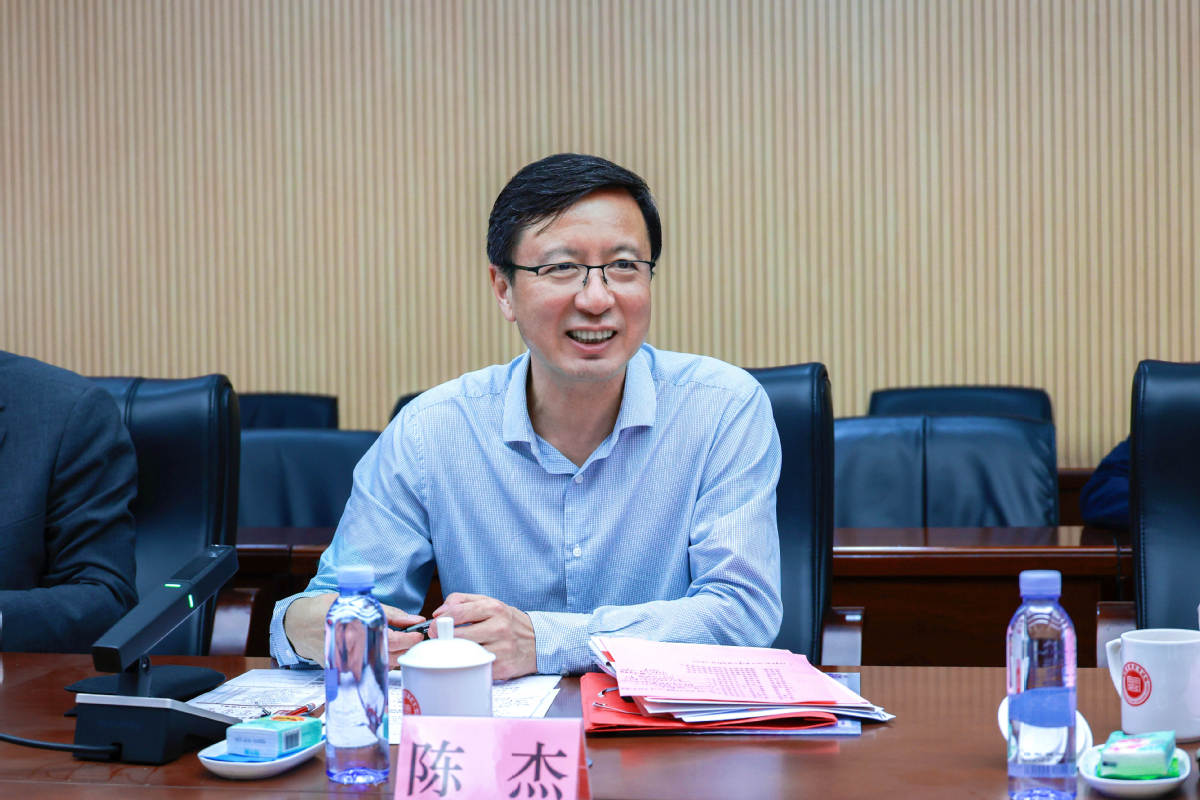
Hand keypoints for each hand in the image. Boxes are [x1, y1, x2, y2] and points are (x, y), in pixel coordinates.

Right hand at [283, 594, 424, 666]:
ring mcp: (349, 664)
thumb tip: (414, 619)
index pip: (393, 641)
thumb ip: (389, 613)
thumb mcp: (359, 603)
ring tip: (403, 642)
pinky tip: (385, 649)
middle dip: (407, 648)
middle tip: (414, 638)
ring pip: (382, 665)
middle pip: (391, 657)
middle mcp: (354, 652)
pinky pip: (370, 668)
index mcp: (357, 632)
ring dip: (396, 655)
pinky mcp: (346, 670)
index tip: (419, 633)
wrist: (299, 625)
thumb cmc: (328, 609)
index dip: (410, 638)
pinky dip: (382, 660)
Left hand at [432, 592, 536, 678]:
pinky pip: (476, 667)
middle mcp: (499, 627)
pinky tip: (468, 660)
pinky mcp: (502, 668)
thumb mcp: (488, 603)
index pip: (459, 612)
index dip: (441, 620)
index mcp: (494, 608)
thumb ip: (461, 601)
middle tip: (438, 640)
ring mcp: (502, 649)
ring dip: (454, 653)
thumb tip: (438, 612)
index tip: (433, 626)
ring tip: (451, 650)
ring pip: (465, 653)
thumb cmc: (507, 621)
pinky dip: (468, 664)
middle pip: (459, 634)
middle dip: (444, 638)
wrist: (537, 641)